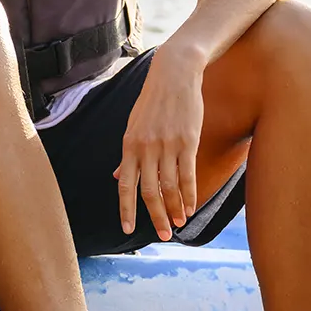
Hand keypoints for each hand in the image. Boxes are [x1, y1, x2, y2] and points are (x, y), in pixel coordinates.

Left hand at [115, 50, 205, 240]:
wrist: (174, 74)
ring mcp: (167, 145)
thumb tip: (119, 177)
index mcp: (129, 145)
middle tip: (162, 236)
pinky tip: (192, 207)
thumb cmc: (153, 101)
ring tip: (179, 224)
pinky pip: (188, 175)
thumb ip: (127, 154)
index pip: (125, 185)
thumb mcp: (133, 126)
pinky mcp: (187, 141)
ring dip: (175, 209)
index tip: (127, 230)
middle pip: (149, 192)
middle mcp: (146, 147)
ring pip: (170, 187)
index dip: (126, 209)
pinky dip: (190, 195)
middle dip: (155, 217)